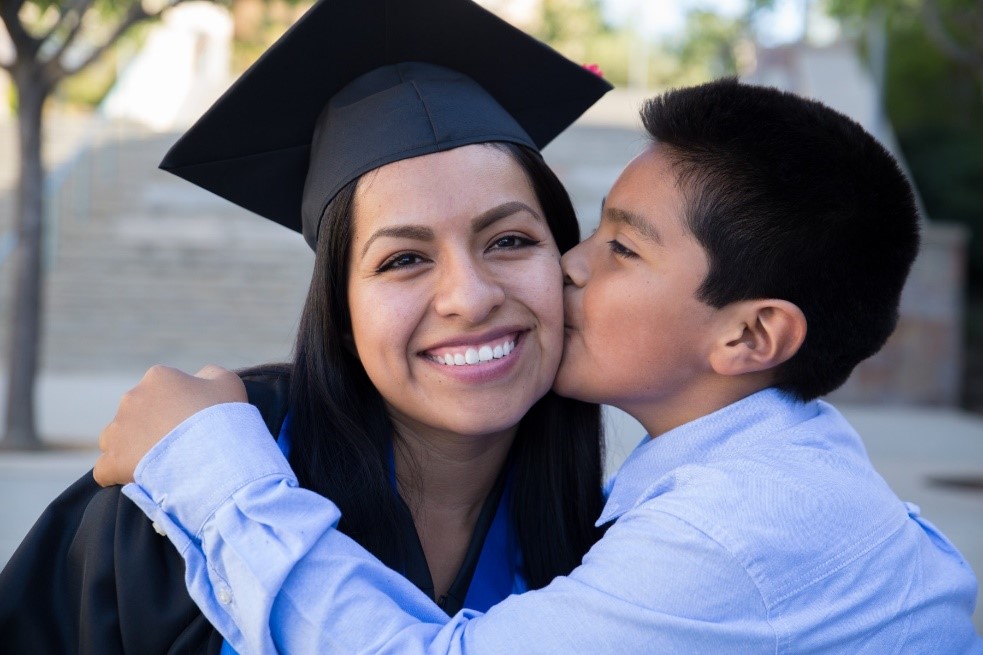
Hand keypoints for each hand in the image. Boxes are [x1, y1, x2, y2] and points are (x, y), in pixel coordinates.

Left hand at [93, 364, 246, 486]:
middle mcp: (132, 398)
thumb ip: (209, 375)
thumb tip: (198, 379)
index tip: (192, 426)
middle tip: (178, 447)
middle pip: (138, 413)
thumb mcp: (228, 383)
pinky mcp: (111, 461)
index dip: (177, 409)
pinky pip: (106, 469)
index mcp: (159, 378)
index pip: (161, 391)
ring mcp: (118, 430)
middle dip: (153, 428)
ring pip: (117, 439)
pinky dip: (119, 475)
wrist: (214, 459)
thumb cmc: (224, 419)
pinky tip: (139, 481)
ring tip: (159, 466)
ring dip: (133, 450)